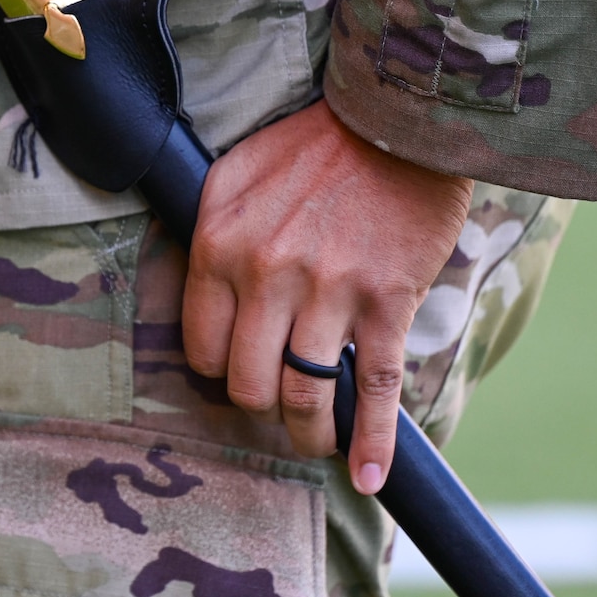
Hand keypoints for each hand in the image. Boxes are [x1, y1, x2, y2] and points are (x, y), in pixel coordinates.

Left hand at [183, 99, 472, 493]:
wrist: (395, 118)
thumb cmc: (313, 145)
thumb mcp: (234, 174)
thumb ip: (211, 233)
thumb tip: (203, 293)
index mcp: (219, 243)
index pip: (200, 347)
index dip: (218, 371)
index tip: (236, 374)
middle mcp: (265, 274)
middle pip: (247, 383)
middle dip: (261, 407)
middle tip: (277, 407)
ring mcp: (327, 292)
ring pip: (302, 397)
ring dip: (308, 433)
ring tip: (314, 440)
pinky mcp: (386, 303)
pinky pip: (375, 391)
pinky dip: (373, 444)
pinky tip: (369, 478)